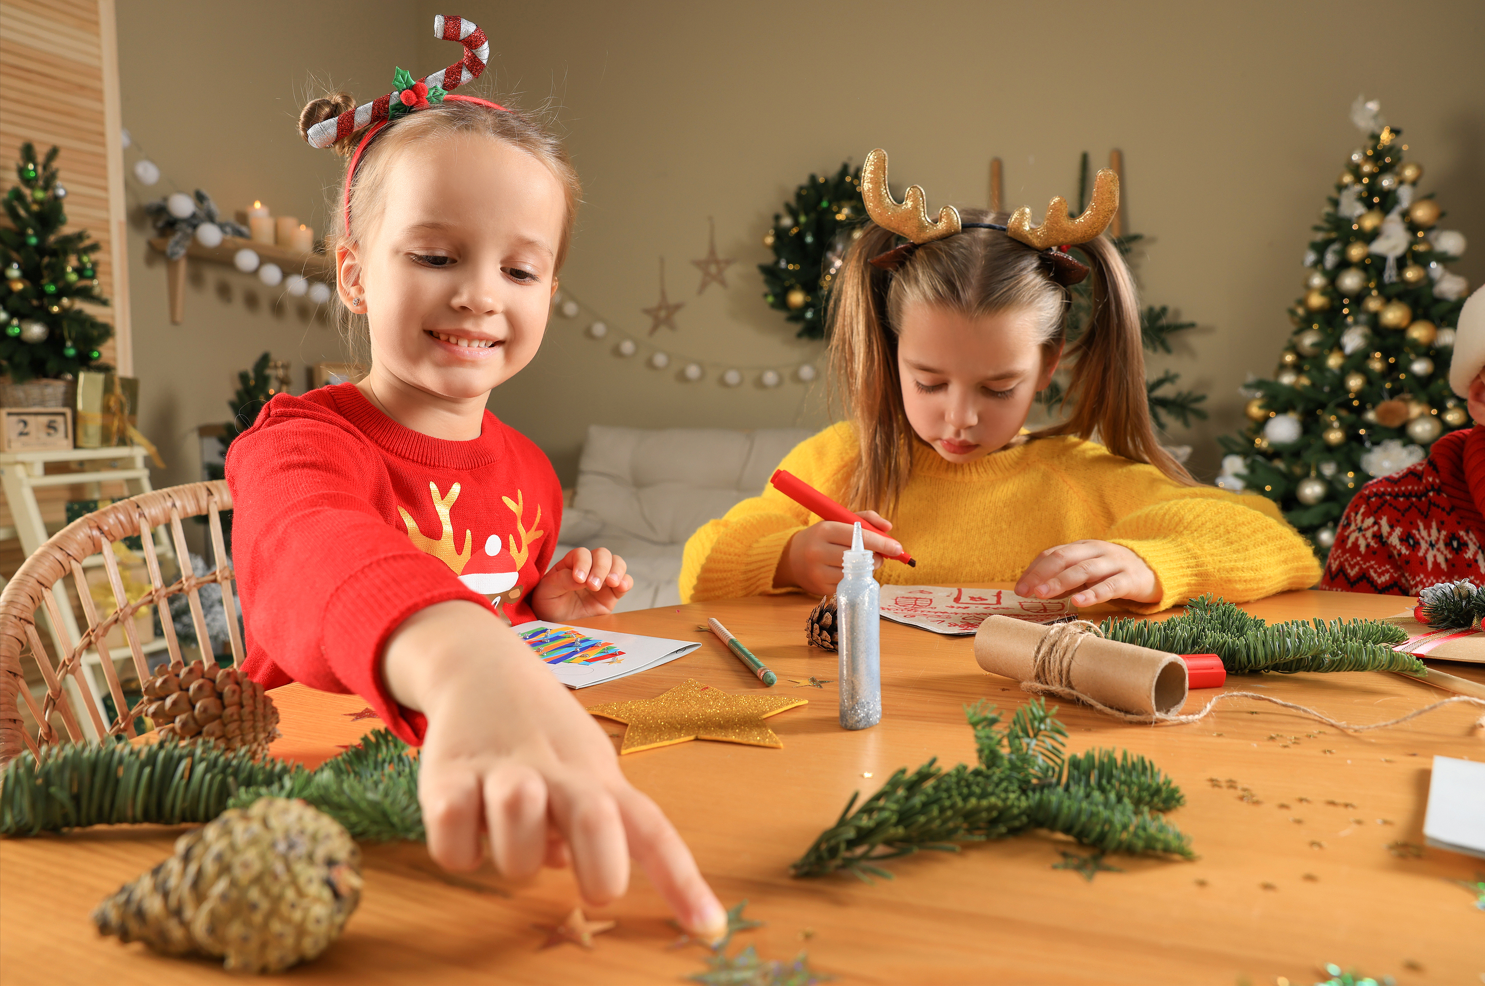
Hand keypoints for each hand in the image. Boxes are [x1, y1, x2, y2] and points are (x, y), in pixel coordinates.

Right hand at [382, 601, 726, 939]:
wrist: (480, 666)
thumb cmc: (543, 735)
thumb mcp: (584, 771)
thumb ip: (595, 825)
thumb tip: (579, 872)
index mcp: (600, 780)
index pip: (652, 831)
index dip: (682, 883)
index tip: (710, 929)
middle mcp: (559, 774)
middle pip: (595, 819)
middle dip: (599, 867)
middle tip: (593, 887)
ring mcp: (503, 773)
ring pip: (518, 835)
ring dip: (515, 857)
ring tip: (508, 835)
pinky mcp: (447, 776)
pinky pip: (453, 840)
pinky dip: (460, 850)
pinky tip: (466, 823)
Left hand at [531, 547, 632, 620]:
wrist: (556, 624)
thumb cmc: (548, 604)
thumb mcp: (547, 592)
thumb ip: (561, 581)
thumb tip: (581, 578)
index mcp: (571, 563)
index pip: (581, 554)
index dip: (583, 563)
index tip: (579, 579)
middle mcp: (589, 568)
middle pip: (602, 555)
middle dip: (600, 567)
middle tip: (593, 585)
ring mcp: (602, 580)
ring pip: (617, 563)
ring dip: (616, 570)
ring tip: (612, 583)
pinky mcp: (612, 595)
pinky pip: (625, 582)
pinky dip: (626, 581)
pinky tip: (621, 587)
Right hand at [773, 510, 899, 595]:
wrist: (791, 557)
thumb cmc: (822, 537)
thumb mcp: (838, 521)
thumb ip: (865, 519)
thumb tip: (888, 527)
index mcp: (825, 529)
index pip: (859, 536)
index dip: (881, 543)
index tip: (898, 548)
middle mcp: (818, 550)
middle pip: (859, 557)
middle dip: (876, 557)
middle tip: (880, 556)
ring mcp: (818, 571)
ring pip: (855, 573)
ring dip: (867, 570)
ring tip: (864, 564)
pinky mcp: (819, 588)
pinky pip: (847, 585)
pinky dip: (854, 580)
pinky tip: (849, 573)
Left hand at [1014, 540, 1160, 607]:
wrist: (1154, 568)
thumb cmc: (1113, 571)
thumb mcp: (1088, 569)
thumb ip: (1065, 577)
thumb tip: (1036, 590)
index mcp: (1082, 547)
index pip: (1053, 554)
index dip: (1034, 570)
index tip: (1019, 588)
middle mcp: (1096, 551)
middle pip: (1064, 558)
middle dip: (1042, 574)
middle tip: (1026, 592)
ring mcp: (1114, 563)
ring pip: (1084, 570)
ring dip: (1061, 582)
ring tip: (1043, 594)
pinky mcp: (1131, 579)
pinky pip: (1110, 585)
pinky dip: (1093, 594)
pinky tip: (1079, 602)